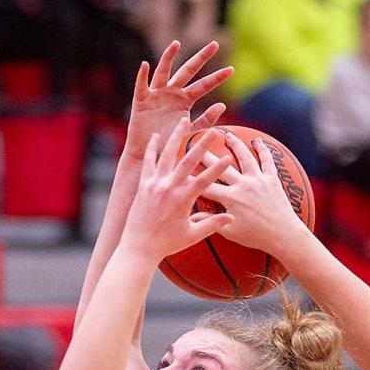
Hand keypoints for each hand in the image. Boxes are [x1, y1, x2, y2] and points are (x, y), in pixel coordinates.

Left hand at [120, 119, 232, 262]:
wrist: (139, 248)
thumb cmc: (167, 244)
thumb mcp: (192, 236)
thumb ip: (211, 224)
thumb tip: (231, 217)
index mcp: (183, 201)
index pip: (205, 180)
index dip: (218, 168)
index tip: (228, 157)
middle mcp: (169, 188)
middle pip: (188, 161)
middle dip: (202, 145)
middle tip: (213, 130)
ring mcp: (155, 184)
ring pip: (167, 155)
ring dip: (176, 137)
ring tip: (184, 121)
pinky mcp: (144, 185)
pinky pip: (148, 162)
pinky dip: (153, 149)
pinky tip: (157, 137)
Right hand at [125, 40, 232, 161]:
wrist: (149, 155)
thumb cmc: (169, 144)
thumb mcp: (190, 132)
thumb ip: (205, 121)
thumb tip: (222, 105)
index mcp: (185, 100)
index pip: (204, 86)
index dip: (217, 78)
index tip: (231, 70)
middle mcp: (172, 92)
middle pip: (188, 71)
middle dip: (201, 58)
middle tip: (215, 45)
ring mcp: (157, 94)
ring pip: (163, 72)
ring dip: (168, 57)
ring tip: (176, 43)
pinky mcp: (141, 101)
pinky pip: (142, 86)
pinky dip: (142, 76)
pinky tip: (145, 65)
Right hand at [203, 130, 305, 256]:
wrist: (283, 235)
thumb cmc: (255, 236)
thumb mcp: (230, 233)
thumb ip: (211, 221)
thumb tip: (192, 215)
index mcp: (231, 198)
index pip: (206, 186)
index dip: (191, 178)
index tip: (180, 169)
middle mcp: (243, 185)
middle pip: (221, 166)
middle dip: (207, 154)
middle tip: (197, 141)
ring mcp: (258, 180)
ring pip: (244, 157)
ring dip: (234, 144)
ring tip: (226, 134)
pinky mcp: (272, 179)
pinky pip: (267, 160)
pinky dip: (263, 149)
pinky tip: (257, 141)